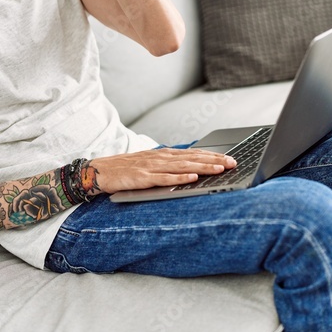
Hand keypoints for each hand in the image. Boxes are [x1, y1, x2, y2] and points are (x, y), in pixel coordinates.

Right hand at [87, 149, 236, 193]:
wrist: (99, 170)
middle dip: (214, 160)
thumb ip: (169, 166)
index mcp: (164, 154)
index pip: (193, 153)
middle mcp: (160, 157)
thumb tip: (191, 168)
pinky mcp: (142, 178)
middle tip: (232, 163)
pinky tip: (192, 177)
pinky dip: (179, 177)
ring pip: (182, 166)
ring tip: (219, 169)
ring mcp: (151, 167)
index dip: (212, 155)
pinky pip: (164, 178)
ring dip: (203, 167)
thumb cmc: (126, 169)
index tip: (230, 158)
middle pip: (192, 158)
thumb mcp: (151, 165)